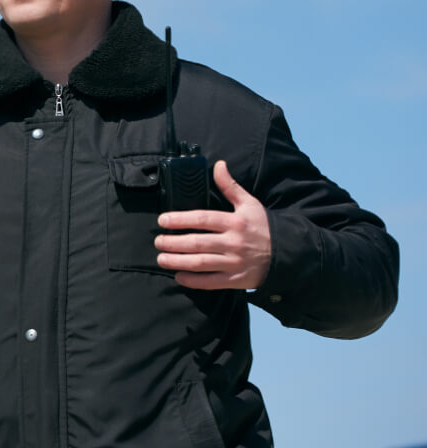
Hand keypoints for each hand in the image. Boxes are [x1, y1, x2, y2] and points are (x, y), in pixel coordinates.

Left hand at [154, 160, 271, 289]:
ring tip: (161, 258)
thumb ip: (230, 186)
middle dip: (173, 243)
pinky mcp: (237, 279)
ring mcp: (235, 262)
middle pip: (197, 243)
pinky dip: (193, 281)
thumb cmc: (264, 227)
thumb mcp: (250, 204)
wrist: (288, 254)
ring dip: (178, 261)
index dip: (180, 220)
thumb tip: (218, 165)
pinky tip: (179, 276)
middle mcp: (234, 242)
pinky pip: (212, 282)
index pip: (202, 219)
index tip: (162, 220)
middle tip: (158, 241)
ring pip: (201, 263)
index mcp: (235, 222)